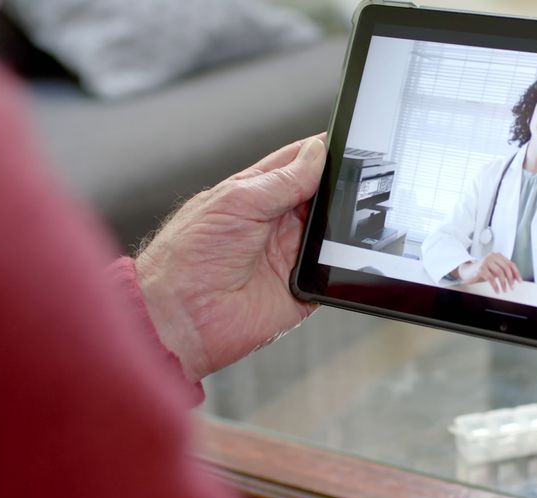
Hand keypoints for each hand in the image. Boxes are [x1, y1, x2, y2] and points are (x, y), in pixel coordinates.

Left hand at [135, 135, 325, 379]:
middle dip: (339, 187)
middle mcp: (275, 222)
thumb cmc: (188, 258)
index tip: (349, 142)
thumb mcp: (236, 201)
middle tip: (354, 183)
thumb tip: (317, 153)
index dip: (323, 150)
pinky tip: (342, 255)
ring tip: (345, 219)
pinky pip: (334, 271)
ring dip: (342, 224)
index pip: (298, 162)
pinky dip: (343, 264)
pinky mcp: (303, 287)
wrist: (182, 316)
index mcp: (256, 194)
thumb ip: (282, 179)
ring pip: (332, 230)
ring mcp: (290, 254)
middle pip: (322, 194)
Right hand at [456, 253, 520, 292]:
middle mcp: (492, 256)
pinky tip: (497, 290)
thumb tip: (515, 278)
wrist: (468, 271)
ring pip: (500, 273)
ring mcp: (486, 261)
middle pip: (506, 268)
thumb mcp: (495, 269)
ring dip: (504, 283)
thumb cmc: (483, 271)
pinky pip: (491, 278)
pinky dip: (495, 286)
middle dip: (510, 279)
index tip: (519, 281)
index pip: (510, 263)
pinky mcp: (481, 268)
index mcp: (497, 255)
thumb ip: (504, 271)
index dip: (516, 273)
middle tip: (512, 287)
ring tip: (504, 290)